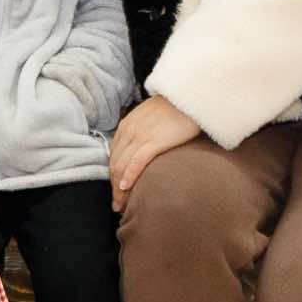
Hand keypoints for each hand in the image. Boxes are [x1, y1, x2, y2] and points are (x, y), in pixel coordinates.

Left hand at [109, 95, 201, 210]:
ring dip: (119, 188)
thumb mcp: (150, 118)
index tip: (116, 191)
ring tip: (121, 204)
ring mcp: (140, 136)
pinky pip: (136, 163)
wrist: (189, 97)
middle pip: (115, 164)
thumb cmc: (174, 109)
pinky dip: (129, 177)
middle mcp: (128, 131)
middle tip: (117, 205)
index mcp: (126, 126)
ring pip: (122, 166)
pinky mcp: (153, 142)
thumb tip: (140, 150)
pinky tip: (126, 188)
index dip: (113, 177)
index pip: (113, 156)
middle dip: (114, 187)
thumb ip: (141, 132)